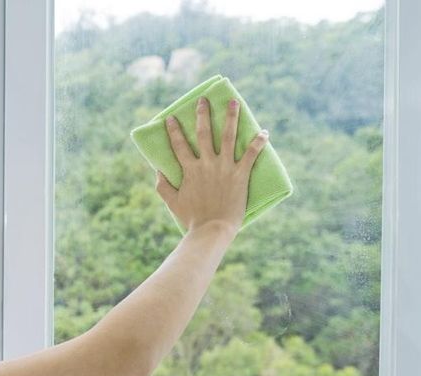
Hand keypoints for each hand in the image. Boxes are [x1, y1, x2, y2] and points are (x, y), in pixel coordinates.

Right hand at [155, 96, 269, 234]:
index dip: (174, 130)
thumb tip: (157, 171)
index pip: (179, 145)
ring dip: (232, 117)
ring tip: (234, 102)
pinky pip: (252, 154)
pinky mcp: (240, 175)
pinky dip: (258, 142)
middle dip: (203, 115)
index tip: (171, 118)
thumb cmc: (192, 218)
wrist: (212, 229)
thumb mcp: (172, 203)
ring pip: (229, 136)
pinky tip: (264, 132)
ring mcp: (225, 167)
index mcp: (190, 170)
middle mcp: (207, 163)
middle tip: (203, 100)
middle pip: (204, 133)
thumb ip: (163, 186)